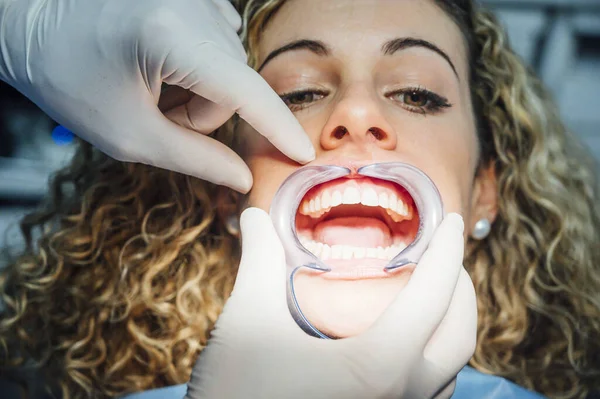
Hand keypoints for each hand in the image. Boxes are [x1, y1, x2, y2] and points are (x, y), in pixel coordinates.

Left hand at [0, 0, 313, 192]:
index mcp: (168, 37)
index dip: (276, 127)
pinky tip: (160, 65)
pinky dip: (196, 70)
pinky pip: (219, 50)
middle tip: (157, 111)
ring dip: (198, 92)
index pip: (243, 90)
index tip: (303, 155)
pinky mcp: (195, 0)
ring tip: (152, 85)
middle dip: (203, 114)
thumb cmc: (69, 79)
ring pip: (228, 71)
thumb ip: (194, 159)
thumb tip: (243, 177)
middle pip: (233, 86)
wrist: (36, 25)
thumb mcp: (128, 134)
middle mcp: (191, 7)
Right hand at [187, 208, 476, 398]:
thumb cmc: (237, 396)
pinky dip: (432, 360)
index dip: (448, 251)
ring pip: (451, 371)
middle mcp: (401, 398)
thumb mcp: (247, 324)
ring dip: (450, 324)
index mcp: (376, 366)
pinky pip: (431, 395)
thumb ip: (259, 263)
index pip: (432, 296)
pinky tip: (406, 344)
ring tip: (431, 294)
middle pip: (459, 335)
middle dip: (461, 288)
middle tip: (444, 255)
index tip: (451, 220)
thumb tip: (254, 216)